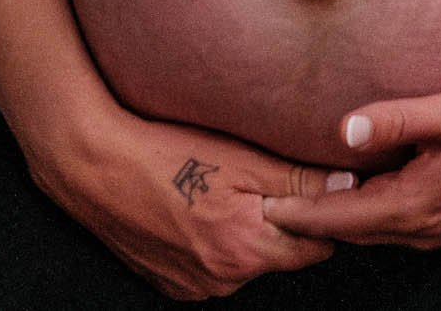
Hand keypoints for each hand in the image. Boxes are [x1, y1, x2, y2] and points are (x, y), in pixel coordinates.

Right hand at [26, 102, 349, 300]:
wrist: (92, 167)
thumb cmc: (166, 153)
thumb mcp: (241, 159)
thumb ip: (299, 180)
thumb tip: (349, 186)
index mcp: (246, 251)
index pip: (315, 246)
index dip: (320, 214)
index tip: (313, 187)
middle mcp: (223, 280)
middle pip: (280, 256)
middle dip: (282, 223)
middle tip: (263, 180)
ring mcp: (193, 287)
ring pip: (246, 261)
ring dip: (247, 234)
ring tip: (224, 190)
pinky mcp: (171, 284)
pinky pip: (212, 268)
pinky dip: (215, 244)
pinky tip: (197, 209)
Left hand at [259, 82, 440, 249]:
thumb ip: (397, 120)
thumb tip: (343, 129)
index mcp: (417, 203)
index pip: (342, 219)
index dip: (301, 215)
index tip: (264, 210)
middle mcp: (428, 226)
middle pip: (357, 232)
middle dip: (316, 223)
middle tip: (275, 208)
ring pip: (382, 231)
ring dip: (348, 221)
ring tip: (314, 203)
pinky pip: (407, 226)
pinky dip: (379, 216)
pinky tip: (374, 195)